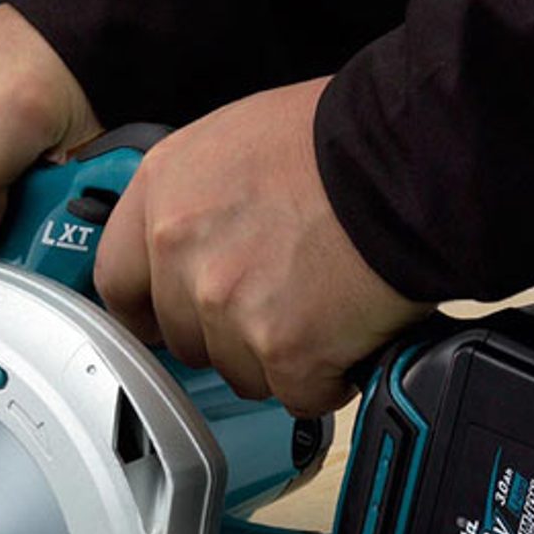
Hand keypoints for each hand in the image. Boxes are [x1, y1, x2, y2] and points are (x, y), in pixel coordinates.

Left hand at [93, 77, 431, 416]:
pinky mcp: (283, 349)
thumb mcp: (235, 143)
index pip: (118, 281)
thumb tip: (185, 250)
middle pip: (184, 336)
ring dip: (277, 357)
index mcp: (162, 194)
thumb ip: (194, 204)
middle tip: (277, 302)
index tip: (165, 322)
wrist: (414, 155)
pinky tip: (348, 336)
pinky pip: (296, 394)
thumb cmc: (340, 139)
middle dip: (226, 333)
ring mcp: (227, 305)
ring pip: (239, 372)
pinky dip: (326, 378)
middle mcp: (180, 251)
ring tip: (322, 307)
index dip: (146, 310)